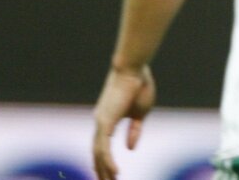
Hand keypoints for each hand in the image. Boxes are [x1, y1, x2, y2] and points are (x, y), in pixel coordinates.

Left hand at [92, 65, 155, 179]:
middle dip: (102, 170)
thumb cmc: (139, 85)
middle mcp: (100, 122)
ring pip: (98, 154)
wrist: (134, 68)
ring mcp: (101, 122)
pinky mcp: (105, 122)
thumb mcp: (140, 112)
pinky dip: (108, 161)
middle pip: (97, 153)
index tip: (112, 174)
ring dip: (104, 170)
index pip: (103, 147)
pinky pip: (103, 148)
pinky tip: (114, 171)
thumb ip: (134, 130)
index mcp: (108, 120)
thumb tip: (130, 148)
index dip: (106, 161)